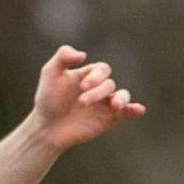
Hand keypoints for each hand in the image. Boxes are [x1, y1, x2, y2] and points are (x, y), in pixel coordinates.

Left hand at [30, 46, 144, 150]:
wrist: (45, 128)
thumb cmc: (47, 99)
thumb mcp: (50, 73)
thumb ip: (63, 56)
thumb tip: (83, 55)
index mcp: (90, 75)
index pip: (102, 70)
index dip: (95, 77)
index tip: (81, 87)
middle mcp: (100, 88)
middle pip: (109, 84)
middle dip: (97, 92)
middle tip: (81, 102)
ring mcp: (105, 104)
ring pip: (122, 96)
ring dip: (120, 99)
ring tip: (115, 105)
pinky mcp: (108, 120)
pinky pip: (126, 112)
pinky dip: (134, 109)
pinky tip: (138, 110)